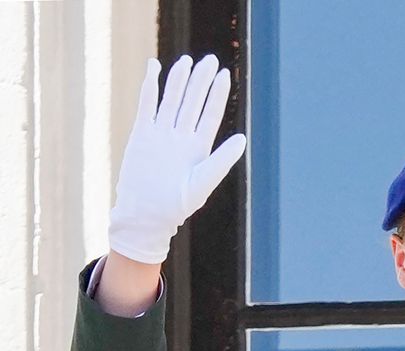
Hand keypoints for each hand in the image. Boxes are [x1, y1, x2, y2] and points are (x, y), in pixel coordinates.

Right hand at [109, 55, 246, 263]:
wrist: (145, 215)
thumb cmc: (176, 206)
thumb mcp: (202, 184)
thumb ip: (221, 161)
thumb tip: (242, 139)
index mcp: (198, 149)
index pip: (210, 114)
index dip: (217, 95)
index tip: (224, 75)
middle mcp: (181, 138)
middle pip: (192, 102)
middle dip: (201, 82)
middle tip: (210, 60)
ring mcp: (161, 134)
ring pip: (171, 99)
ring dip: (179, 80)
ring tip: (187, 61)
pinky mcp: (142, 134)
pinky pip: (147, 104)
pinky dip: (150, 85)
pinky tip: (155, 66)